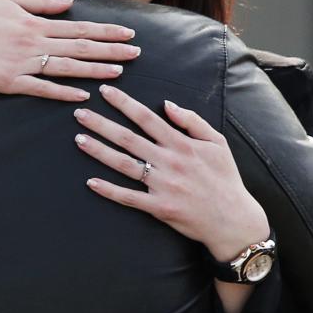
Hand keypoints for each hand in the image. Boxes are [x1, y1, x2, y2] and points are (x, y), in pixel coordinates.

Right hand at [0, 0, 140, 101]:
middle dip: (111, 50)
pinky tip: (82, 96)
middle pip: (80, 47)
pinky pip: (41, 89)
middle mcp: (33, 42)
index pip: (79, 27)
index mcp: (35, 21)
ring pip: (66, 68)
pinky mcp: (9, 82)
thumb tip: (69, 3)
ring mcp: (22, 63)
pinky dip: (63, 93)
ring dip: (95, 70)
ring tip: (119, 72)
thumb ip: (41, 3)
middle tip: (137, 53)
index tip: (128, 33)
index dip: (106, 31)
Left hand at [73, 84, 268, 258]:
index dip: (124, 103)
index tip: (105, 92)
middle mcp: (168, 162)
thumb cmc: (225, 178)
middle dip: (101, 123)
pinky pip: (128, 197)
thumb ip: (192, 121)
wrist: (234, 220)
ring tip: (78, 138)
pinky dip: (109, 190)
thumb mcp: (217, 142)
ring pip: (123, 164)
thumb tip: (167, 104)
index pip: (146, 118)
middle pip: (128, 138)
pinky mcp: (158, 207)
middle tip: (79, 112)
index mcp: (181, 144)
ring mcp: (162, 186)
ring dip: (99, 151)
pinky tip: (90, 181)